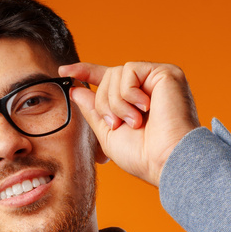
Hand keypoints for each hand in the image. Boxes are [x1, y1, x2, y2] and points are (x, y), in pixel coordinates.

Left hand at [59, 61, 199, 186]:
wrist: (166, 161)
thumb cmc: (143, 156)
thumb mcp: (109, 134)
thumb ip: (94, 110)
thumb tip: (76, 90)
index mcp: (136, 101)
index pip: (108, 79)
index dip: (86, 72)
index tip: (64, 70)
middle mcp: (149, 87)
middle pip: (108, 77)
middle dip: (104, 103)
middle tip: (117, 124)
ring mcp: (158, 79)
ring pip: (116, 73)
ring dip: (117, 102)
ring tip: (134, 121)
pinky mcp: (166, 73)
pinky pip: (129, 71)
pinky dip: (128, 94)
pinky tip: (144, 109)